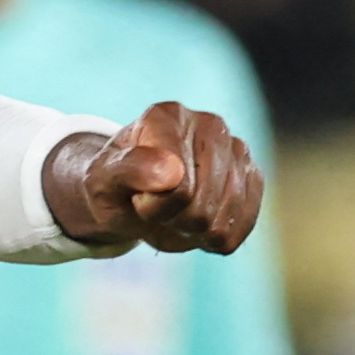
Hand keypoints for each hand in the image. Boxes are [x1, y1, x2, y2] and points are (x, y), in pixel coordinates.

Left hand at [46, 101, 264, 255]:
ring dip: (193, 231)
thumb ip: (130, 170)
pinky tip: (198, 224)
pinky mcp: (252, 176)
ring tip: (176, 213)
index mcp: (168, 116)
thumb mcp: (102, 180)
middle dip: (174, 221)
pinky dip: (215, 238)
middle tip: (156, 208)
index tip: (137, 197)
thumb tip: (174, 172)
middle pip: (202, 206)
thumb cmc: (114, 186)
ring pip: (223, 221)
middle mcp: (210, 125)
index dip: (152, 206)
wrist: (132, 195)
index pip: (176, 185)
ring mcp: (236, 150)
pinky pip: (243, 226)